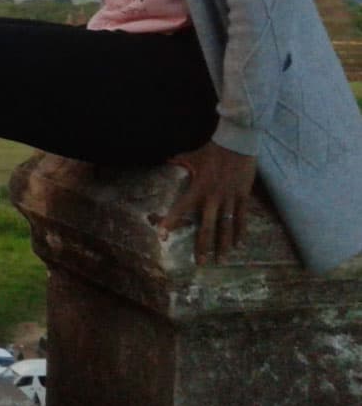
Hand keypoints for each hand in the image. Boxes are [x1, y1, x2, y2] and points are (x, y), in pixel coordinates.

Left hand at [159, 141, 257, 264]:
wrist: (237, 143)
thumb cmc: (212, 150)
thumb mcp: (192, 156)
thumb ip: (179, 161)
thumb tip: (167, 161)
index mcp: (198, 188)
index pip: (180, 208)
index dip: (171, 222)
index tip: (162, 236)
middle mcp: (213, 197)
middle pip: (207, 226)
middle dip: (203, 246)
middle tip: (201, 262)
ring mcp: (230, 198)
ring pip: (226, 227)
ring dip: (223, 244)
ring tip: (222, 259)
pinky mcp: (243, 196)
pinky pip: (242, 218)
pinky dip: (241, 232)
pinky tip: (239, 245)